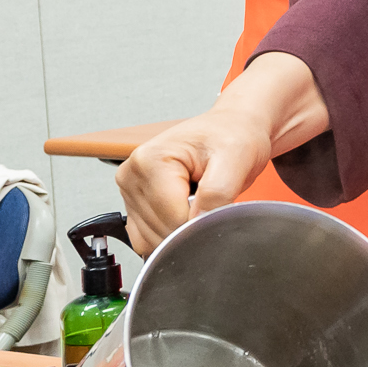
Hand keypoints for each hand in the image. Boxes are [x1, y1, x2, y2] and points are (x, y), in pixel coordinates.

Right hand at [117, 107, 271, 255]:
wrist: (231, 127)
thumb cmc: (231, 136)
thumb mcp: (236, 157)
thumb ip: (217, 192)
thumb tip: (198, 223)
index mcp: (151, 160)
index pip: (172, 218)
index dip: (201, 224)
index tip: (220, 209)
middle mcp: (133, 174)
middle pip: (161, 230)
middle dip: (192, 228)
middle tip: (214, 202)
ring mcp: (131, 190)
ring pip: (152, 238)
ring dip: (181, 231)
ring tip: (200, 202)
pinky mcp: (135, 203)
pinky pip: (145, 239)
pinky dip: (168, 235)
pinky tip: (186, 213)